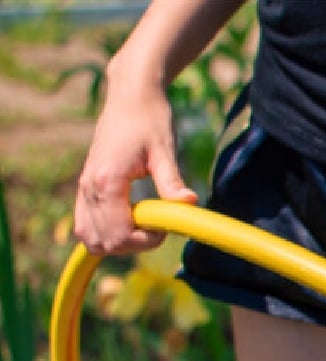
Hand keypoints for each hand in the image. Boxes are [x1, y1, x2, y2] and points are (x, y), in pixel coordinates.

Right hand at [74, 80, 196, 254]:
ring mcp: (84, 188)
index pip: (118, 234)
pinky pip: (86, 225)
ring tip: (144, 224)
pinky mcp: (86, 187)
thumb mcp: (165, 150)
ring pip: (89, 237)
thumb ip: (172, 181)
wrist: (131, 97)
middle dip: (133, 245)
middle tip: (157, 226)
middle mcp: (89, 186)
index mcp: (107, 180)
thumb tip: (189, 203)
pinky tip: (131, 222)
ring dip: (118, 242)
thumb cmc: (150, 120)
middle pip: (102, 241)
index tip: (166, 227)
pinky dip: (106, 233)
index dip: (145, 241)